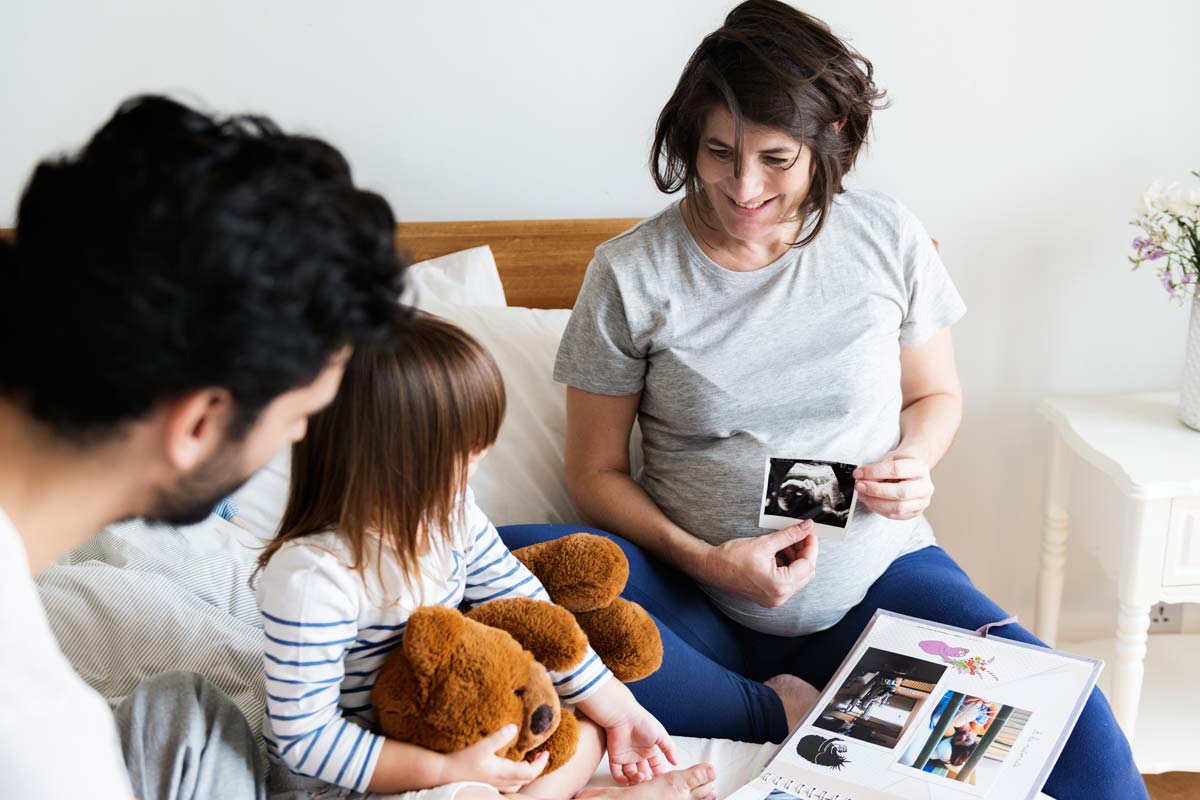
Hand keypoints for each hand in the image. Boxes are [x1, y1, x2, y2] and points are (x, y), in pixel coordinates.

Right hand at [437, 724, 547, 792]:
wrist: (442, 774)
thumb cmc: (461, 761)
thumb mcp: (481, 746)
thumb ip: (498, 737)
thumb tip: (514, 728)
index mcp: (503, 772)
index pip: (530, 772)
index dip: (541, 763)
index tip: (545, 752)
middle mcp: (500, 781)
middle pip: (525, 779)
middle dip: (535, 768)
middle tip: (539, 755)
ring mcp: (493, 784)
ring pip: (516, 784)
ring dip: (525, 774)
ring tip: (526, 762)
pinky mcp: (485, 784)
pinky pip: (506, 786)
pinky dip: (513, 778)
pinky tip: (507, 769)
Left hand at [602, 704, 678, 784]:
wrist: (623, 716)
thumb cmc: (641, 721)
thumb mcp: (661, 735)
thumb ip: (669, 749)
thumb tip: (676, 761)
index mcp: (650, 749)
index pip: (656, 766)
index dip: (659, 774)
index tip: (661, 780)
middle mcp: (638, 754)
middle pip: (644, 773)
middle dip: (647, 779)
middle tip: (650, 782)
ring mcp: (627, 757)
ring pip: (631, 775)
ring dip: (636, 780)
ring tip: (641, 777)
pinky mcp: (615, 758)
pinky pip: (617, 773)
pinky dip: (621, 779)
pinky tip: (628, 779)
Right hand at [701, 522, 817, 607]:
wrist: (712, 567)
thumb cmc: (732, 557)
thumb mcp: (765, 543)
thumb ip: (789, 535)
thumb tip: (806, 527)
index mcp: (779, 585)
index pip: (807, 565)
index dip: (811, 547)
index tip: (809, 533)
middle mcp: (779, 596)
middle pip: (805, 573)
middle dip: (805, 553)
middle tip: (801, 536)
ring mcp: (774, 599)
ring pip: (797, 578)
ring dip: (797, 560)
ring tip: (788, 543)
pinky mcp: (769, 597)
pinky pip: (787, 582)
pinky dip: (788, 567)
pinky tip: (780, 553)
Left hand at [853, 451, 933, 519]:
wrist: (911, 471)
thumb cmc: (900, 464)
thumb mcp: (889, 459)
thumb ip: (877, 469)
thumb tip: (862, 479)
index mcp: (920, 468)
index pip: (897, 470)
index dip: (874, 472)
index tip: (858, 473)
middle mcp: (925, 486)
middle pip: (900, 492)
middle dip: (875, 490)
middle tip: (859, 486)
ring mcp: (922, 502)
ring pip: (898, 507)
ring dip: (875, 502)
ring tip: (862, 495)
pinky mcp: (915, 512)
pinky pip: (895, 515)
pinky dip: (879, 509)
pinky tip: (870, 501)